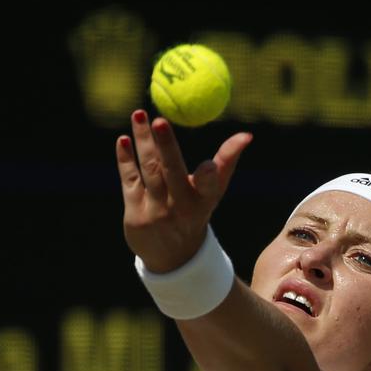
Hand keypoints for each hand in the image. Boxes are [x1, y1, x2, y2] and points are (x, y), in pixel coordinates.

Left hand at [116, 109, 252, 272]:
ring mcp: (155, 211)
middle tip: (159, 120)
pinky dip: (125, 158)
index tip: (206, 165)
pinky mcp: (134, 213)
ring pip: (148, 169)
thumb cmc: (196, 212)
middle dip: (166, 146)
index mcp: (204, 201)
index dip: (208, 176)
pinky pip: (129, 180)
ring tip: (138, 114)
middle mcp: (180, 207)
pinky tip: (124, 139)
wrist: (171, 256)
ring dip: (143, 141)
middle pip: (171, 172)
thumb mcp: (214, 192)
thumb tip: (246, 135)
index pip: (208, 187)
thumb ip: (227, 162)